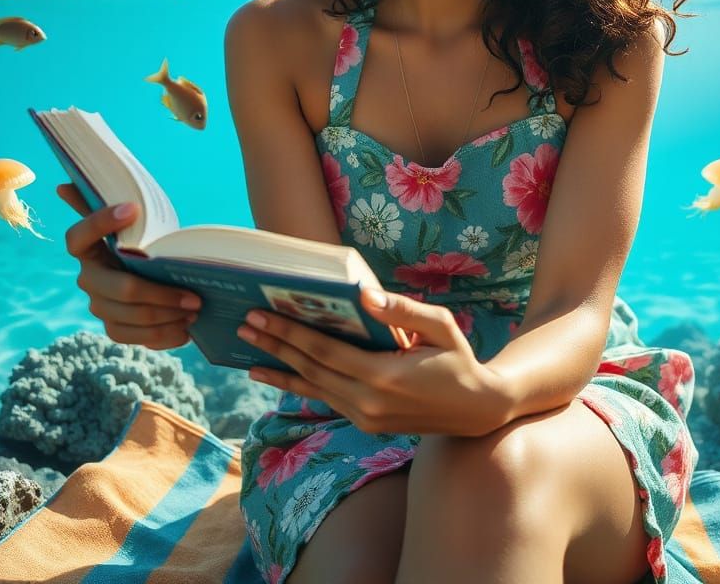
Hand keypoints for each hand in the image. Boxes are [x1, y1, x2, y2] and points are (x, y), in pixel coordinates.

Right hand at [57, 183, 201, 349]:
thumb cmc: (145, 241)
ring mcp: (99, 305)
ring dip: (165, 317)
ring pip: (129, 317)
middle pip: (120, 289)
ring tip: (194, 312)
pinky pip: (133, 337)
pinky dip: (162, 336)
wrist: (154, 272)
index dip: (100, 223)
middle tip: (194, 295)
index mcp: (87, 249)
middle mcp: (88, 279)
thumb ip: (105, 203)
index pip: (78, 236)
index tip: (133, 208)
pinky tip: (185, 331)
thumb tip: (62, 186)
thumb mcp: (136, 222)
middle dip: (159, 293)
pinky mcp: (114, 327)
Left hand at [239, 289, 509, 436]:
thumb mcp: (441, 327)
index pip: (324, 352)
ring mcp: (364, 417)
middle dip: (275, 345)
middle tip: (244, 324)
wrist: (475, 410)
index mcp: (384, 376)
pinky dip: (297, 385)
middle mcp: (367, 402)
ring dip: (279, 368)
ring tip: (248, 350)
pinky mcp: (364, 423)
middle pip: (310, 370)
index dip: (289, 333)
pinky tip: (276, 374)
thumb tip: (363, 295)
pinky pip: (323, 399)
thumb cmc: (458, 359)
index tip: (261, 315)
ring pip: (311, 389)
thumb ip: (402, 311)